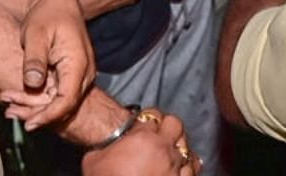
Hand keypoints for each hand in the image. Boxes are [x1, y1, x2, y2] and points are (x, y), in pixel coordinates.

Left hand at [0, 0, 94, 129]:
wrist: (56, 2)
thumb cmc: (46, 15)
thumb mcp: (35, 34)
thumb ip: (34, 59)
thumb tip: (32, 83)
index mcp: (78, 62)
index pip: (67, 100)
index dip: (48, 115)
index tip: (29, 124)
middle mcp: (85, 72)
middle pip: (65, 105)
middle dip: (39, 114)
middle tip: (11, 114)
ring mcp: (81, 74)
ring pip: (63, 102)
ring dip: (38, 108)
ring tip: (11, 109)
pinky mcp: (74, 74)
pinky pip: (61, 94)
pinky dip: (42, 99)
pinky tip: (21, 100)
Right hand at [82, 108, 201, 175]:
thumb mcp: (93, 161)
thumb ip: (102, 148)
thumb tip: (102, 146)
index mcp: (143, 138)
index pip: (152, 115)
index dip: (146, 119)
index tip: (142, 124)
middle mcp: (163, 149)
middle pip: (175, 124)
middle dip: (167, 126)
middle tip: (159, 133)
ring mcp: (175, 166)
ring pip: (187, 147)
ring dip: (179, 147)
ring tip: (171, 151)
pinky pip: (192, 170)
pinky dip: (188, 167)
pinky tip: (183, 168)